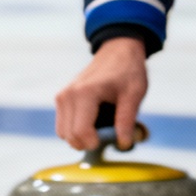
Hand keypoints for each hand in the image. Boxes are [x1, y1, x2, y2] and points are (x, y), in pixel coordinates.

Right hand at [55, 36, 147, 150]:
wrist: (117, 51)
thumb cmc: (128, 71)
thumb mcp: (134, 94)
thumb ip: (127, 120)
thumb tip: (123, 144)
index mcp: (86, 93)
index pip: (80, 131)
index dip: (94, 143)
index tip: (110, 140)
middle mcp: (68, 95)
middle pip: (69, 136)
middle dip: (89, 142)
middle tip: (109, 134)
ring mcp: (62, 96)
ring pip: (63, 133)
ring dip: (82, 137)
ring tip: (102, 125)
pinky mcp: (61, 99)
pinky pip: (63, 126)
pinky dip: (76, 130)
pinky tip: (94, 120)